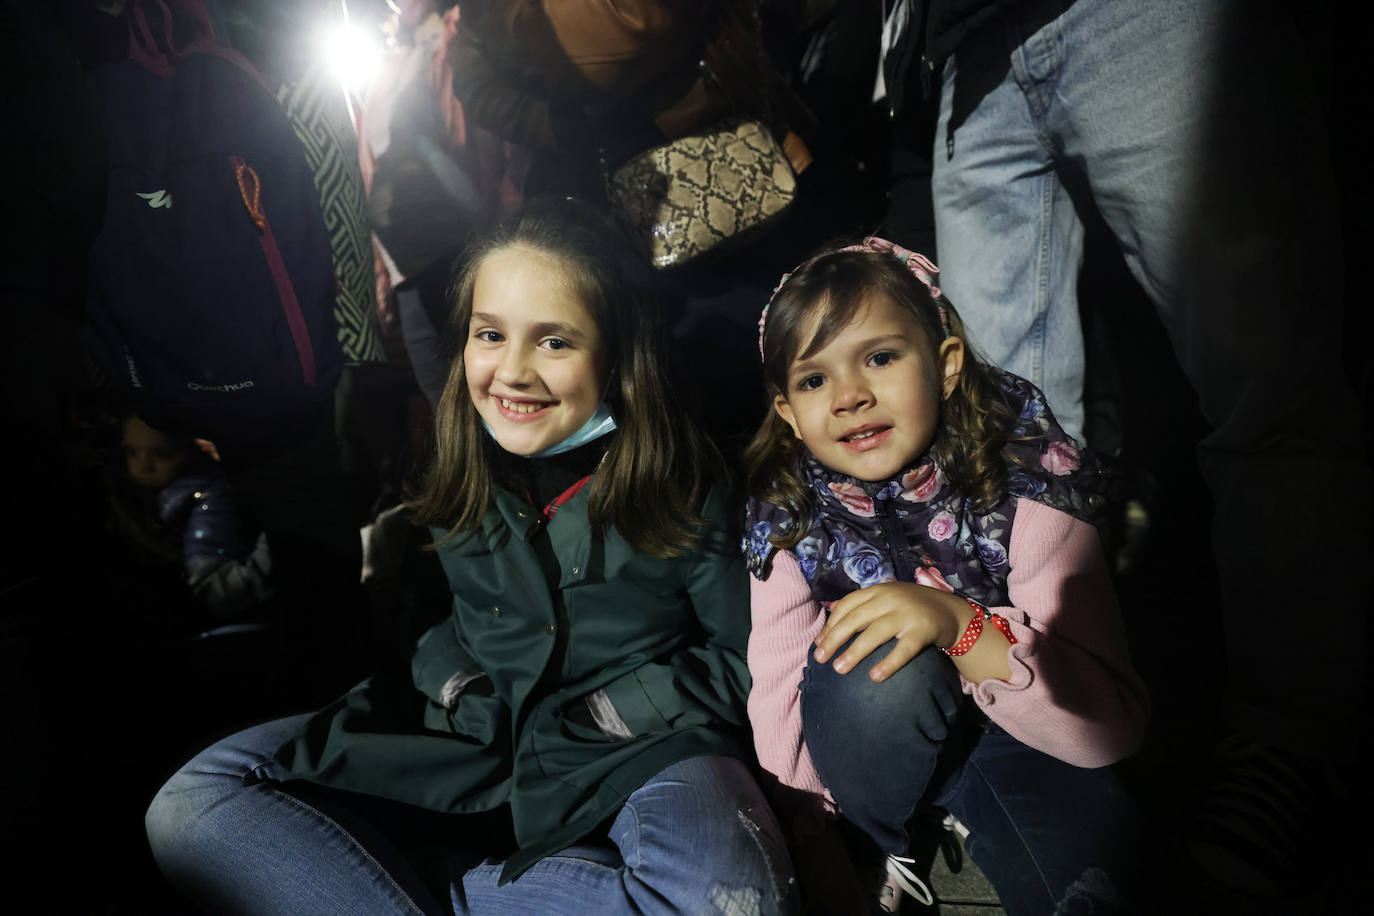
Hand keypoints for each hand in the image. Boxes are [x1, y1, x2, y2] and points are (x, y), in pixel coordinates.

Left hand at [812, 582, 969, 681]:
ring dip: (855, 652)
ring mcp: (907, 614)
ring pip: (875, 633)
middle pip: (856, 618)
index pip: (848, 605)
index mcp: (879, 590)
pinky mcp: (923, 630)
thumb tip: (830, 613)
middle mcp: (891, 599)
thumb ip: (862, 605)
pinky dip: (889, 663)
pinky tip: (874, 677)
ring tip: (839, 669)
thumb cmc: (911, 607)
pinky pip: (903, 649)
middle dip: (835, 639)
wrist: (951, 611)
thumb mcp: (887, 598)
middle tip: (819, 658)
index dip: (831, 624)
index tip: (817, 643)